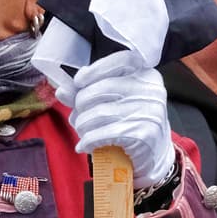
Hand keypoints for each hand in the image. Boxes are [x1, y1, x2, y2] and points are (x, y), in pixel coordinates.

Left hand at [67, 51, 175, 190]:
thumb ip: (88, 93)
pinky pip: (103, 134)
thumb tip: (62, 91)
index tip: (78, 81)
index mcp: (147, 76)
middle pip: (103, 88)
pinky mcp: (143, 135)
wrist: (154, 156)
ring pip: (98, 113)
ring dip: (82, 125)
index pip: (122, 61)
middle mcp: (151, 91)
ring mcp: (150, 112)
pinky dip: (88, 140)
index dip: (96, 69)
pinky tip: (85, 146)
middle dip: (81, 104)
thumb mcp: (113, 103)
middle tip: (76, 117)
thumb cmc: (130, 123)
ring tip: (81, 131)